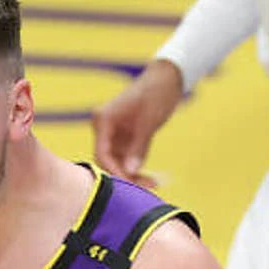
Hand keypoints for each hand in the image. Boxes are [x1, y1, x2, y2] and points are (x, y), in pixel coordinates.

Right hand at [91, 60, 183, 187]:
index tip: (130, 185)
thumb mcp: (149, 122)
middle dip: (125, 177)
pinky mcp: (125, 139)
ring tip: (154, 184)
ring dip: (133, 176)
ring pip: (118, 164)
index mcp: (104, 120)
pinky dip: (138, 169)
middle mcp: (104, 128)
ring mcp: (114, 135)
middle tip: (147, 188)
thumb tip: (130, 170)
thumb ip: (138, 147)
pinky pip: (127, 160)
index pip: (102, 153)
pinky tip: (152, 179)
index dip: (115, 172)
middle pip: (108, 162)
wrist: (166, 80)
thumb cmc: (155, 95)